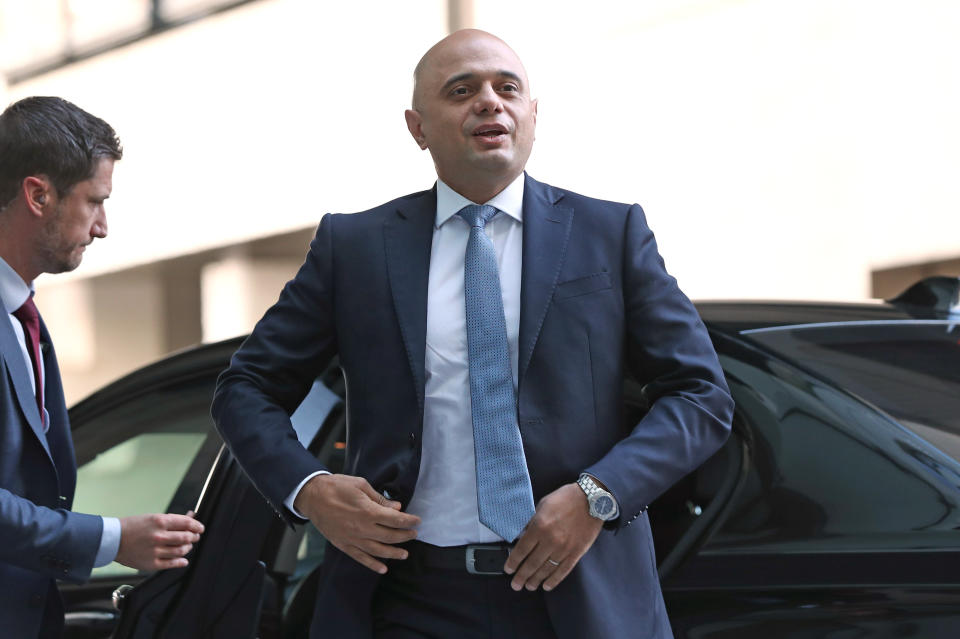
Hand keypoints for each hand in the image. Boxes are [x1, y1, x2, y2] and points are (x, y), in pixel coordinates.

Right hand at [115, 511, 204, 570]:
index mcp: (160, 522)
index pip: (186, 523)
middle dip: (193, 537)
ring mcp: (155, 551)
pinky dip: (181, 562)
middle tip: (194, 537)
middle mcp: (159, 536)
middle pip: (186, 537)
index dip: (196, 525)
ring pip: (181, 551)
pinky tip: (183, 560)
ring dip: (187, 548)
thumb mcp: (152, 517)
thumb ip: (172, 519)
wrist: (112, 540)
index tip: (200, 528)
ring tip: (187, 546)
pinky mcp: (151, 563)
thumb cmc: (132, 526)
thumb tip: (191, 516)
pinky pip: (172, 564)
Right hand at [294, 474, 419, 573]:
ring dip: (394, 553)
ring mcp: (352, 539)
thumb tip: (396, 507)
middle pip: (390, 536)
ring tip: (404, 554)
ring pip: (378, 551)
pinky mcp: (343, 545)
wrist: (312, 496)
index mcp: (368, 511)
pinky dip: (373, 565)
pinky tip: (383, 569)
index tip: (417, 521)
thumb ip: (380, 498)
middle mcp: (362, 528)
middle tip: (414, 534)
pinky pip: (360, 558)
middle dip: (405, 536)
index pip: (395, 519)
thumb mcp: (361, 485)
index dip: (409, 521)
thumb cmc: (337, 486)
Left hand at [504, 483, 601, 591]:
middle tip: (516, 585)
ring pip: (546, 570)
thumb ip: (531, 522)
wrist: (592, 499)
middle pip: (532, 563)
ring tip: (529, 586)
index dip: (513, 562)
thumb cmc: (565, 499)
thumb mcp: (542, 505)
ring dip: (536, 580)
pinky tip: (546, 585)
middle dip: (521, 576)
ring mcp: (564, 548)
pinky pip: (563, 571)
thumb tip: (522, 536)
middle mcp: (550, 540)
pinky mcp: (576, 553)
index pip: (522, 550)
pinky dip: (554, 580)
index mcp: (539, 526)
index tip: (508, 569)